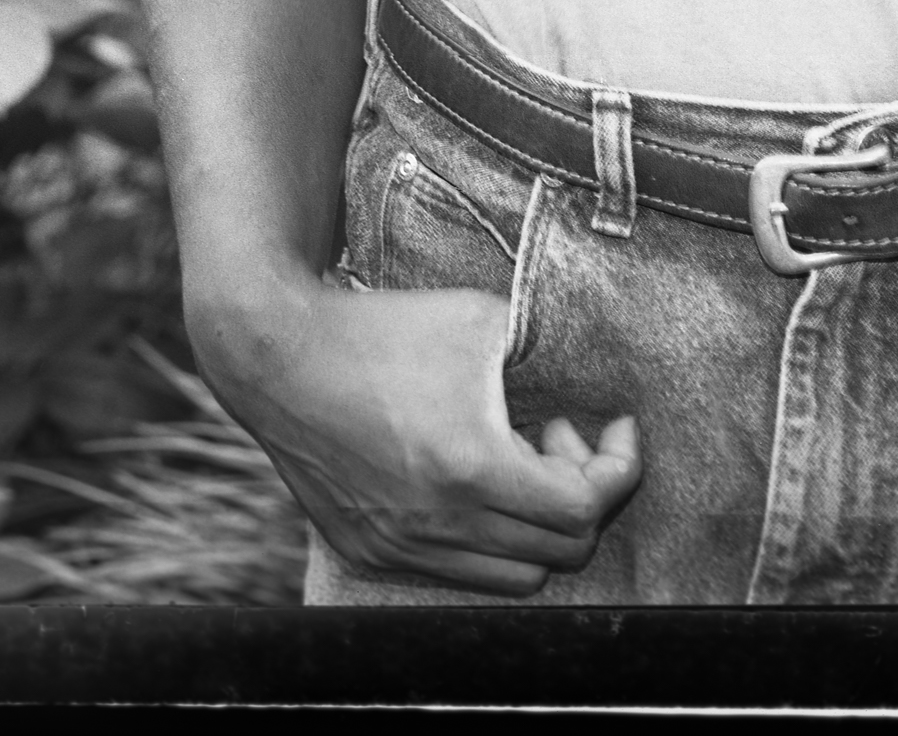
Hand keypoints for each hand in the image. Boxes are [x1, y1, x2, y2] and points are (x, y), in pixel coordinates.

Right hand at [197, 276, 642, 595]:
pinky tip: (470, 482)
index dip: (619, 467)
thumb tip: (599, 378)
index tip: (617, 427)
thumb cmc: (383, 329)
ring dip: (537, 527)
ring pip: (514, 578)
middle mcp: (439, 524)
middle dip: (582, 493)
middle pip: (561, 551)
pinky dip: (486, 541)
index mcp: (472, 468)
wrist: (278, 357)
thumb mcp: (481, 320)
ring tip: (516, 463)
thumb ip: (548, 353)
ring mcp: (402, 547)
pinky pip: (457, 574)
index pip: (584, 508)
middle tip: (557, 435)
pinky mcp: (371, 555)